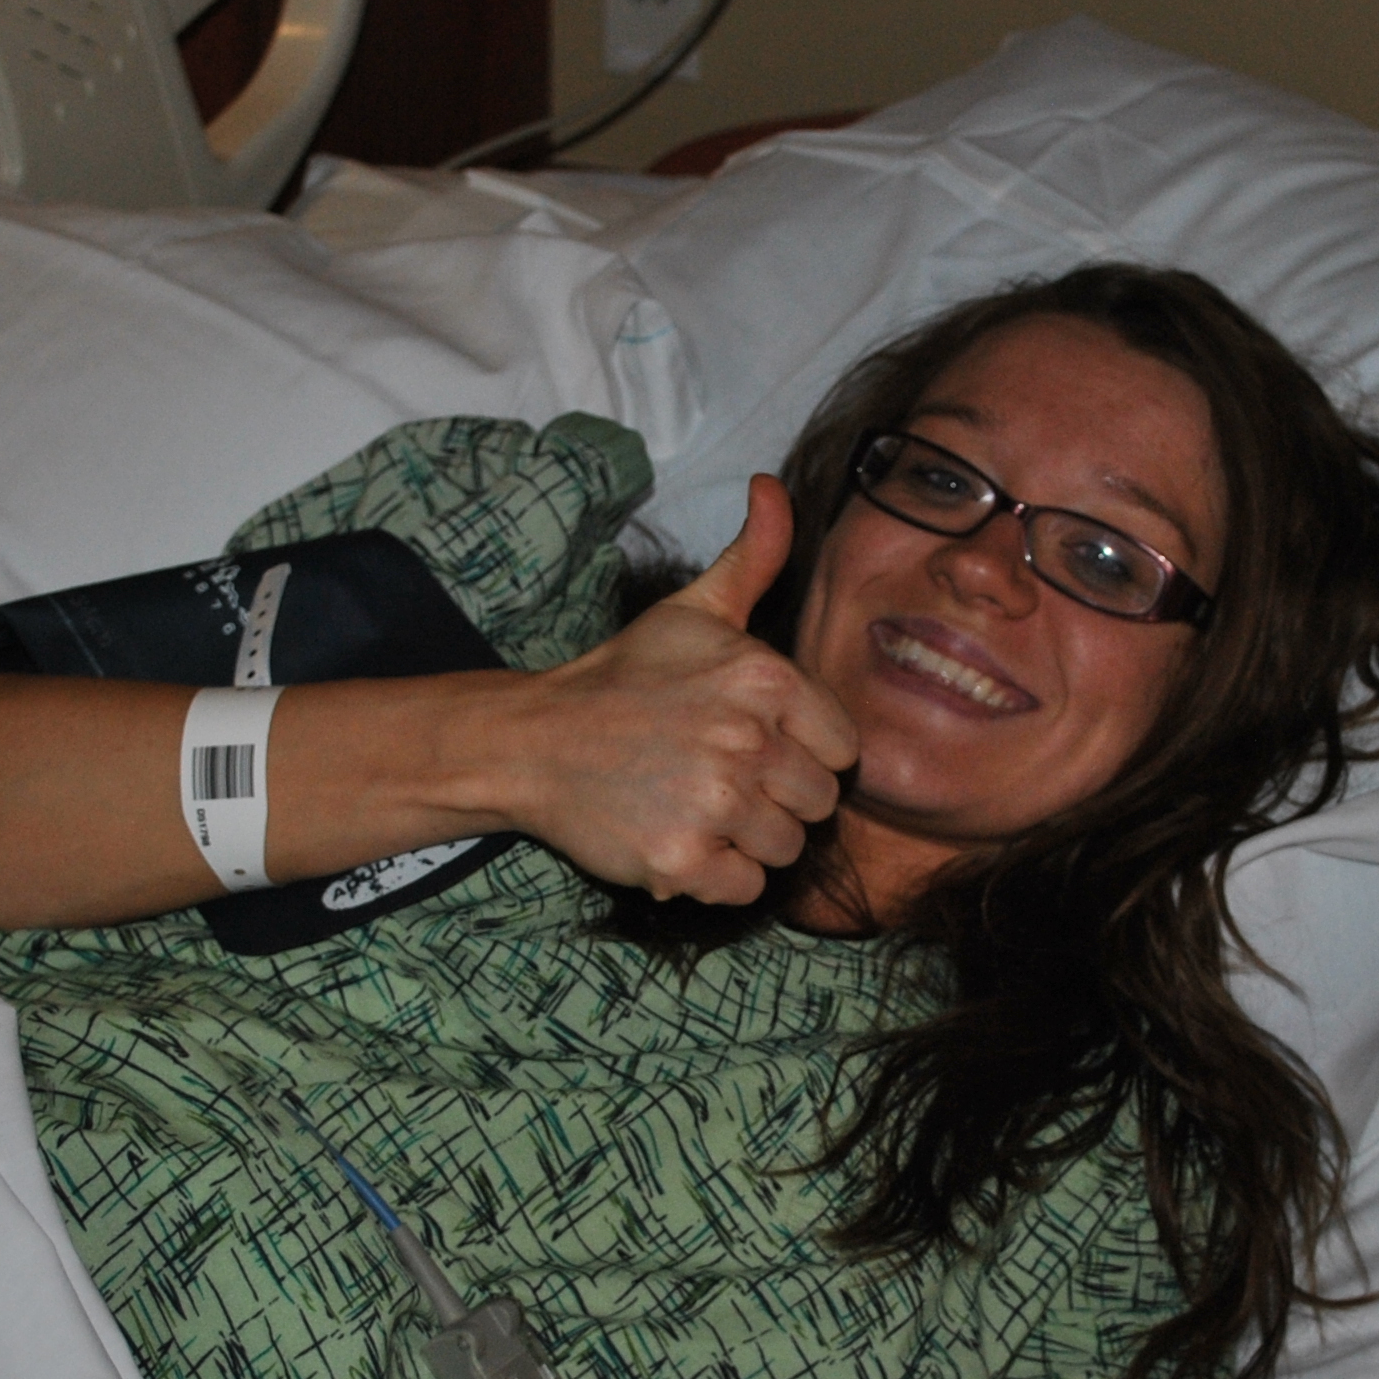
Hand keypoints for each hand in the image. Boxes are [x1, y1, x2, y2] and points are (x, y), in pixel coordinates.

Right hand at [501, 476, 857, 904]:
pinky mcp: (682, 861)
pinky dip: (717, 877)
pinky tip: (680, 839)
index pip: (844, 748)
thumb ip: (752, 558)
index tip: (755, 743)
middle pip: (818, 803)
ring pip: (787, 849)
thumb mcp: (691, 610)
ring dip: (748, 839)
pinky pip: (746, 889)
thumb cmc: (625, 678)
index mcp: (762, 677)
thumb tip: (772, 489)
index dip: (804, 751)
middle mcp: (745, 739)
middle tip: (718, 777)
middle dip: (777, 798)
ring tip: (697, 805)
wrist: (535, 741)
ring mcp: (713, 803)